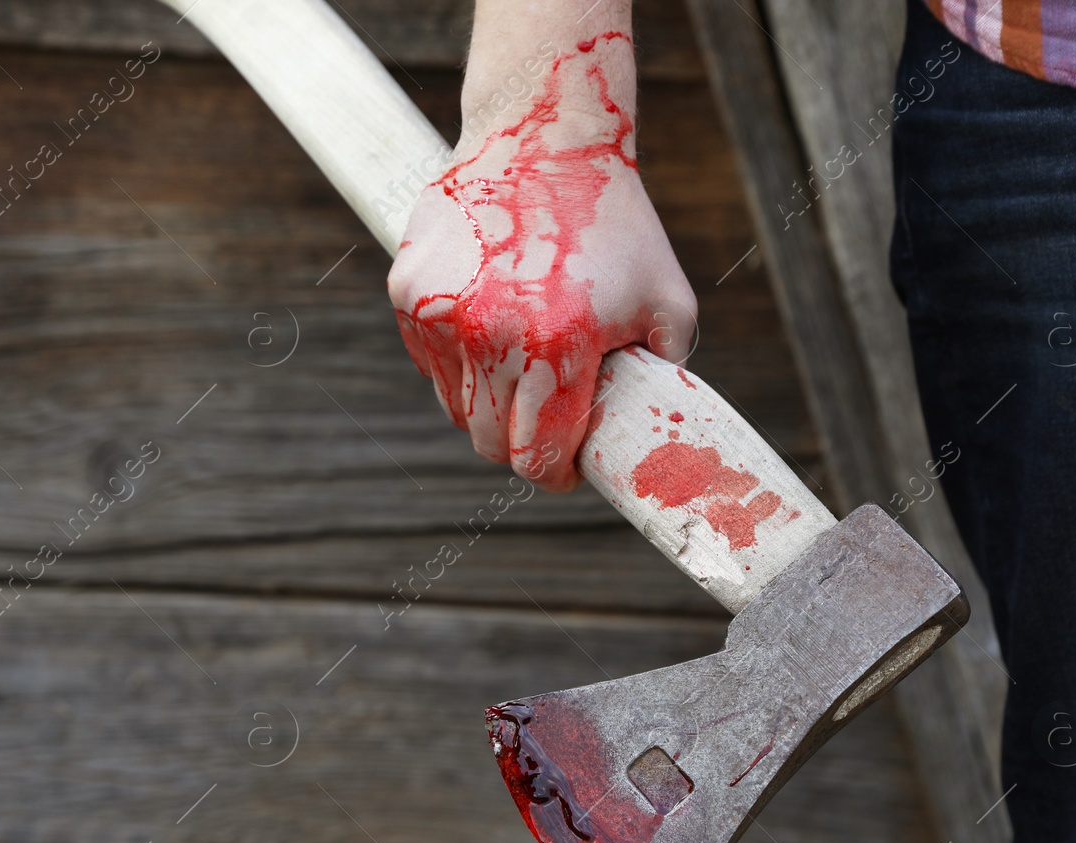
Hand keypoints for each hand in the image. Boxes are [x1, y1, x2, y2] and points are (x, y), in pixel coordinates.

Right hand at [387, 30, 695, 490]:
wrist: (545, 136)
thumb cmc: (615, 226)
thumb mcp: (668, 304)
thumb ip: (661, 379)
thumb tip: (643, 439)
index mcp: (554, 345)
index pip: (536, 457)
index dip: (555, 473)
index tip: (568, 467)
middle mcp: (488, 333)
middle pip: (489, 444)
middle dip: (521, 445)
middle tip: (548, 420)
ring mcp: (439, 313)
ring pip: (456, 408)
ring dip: (489, 402)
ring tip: (524, 356)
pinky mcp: (407, 293)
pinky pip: (431, 363)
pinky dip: (460, 361)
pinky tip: (492, 319)